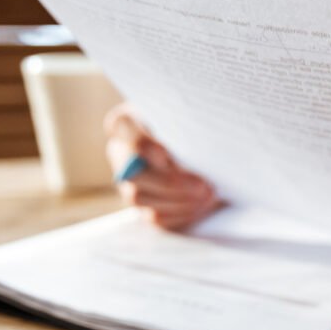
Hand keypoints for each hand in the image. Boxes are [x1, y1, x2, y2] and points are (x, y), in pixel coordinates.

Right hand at [104, 103, 219, 229]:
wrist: (200, 140)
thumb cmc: (194, 120)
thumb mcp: (191, 113)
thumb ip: (190, 122)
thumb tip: (207, 142)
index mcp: (126, 122)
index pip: (123, 126)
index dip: (142, 144)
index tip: (165, 155)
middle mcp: (121, 153)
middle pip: (134, 173)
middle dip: (170, 183)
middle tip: (203, 185)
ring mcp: (130, 182)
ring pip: (142, 198)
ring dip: (179, 201)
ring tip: (209, 196)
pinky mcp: (145, 205)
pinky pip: (155, 216)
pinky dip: (180, 214)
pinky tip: (203, 207)